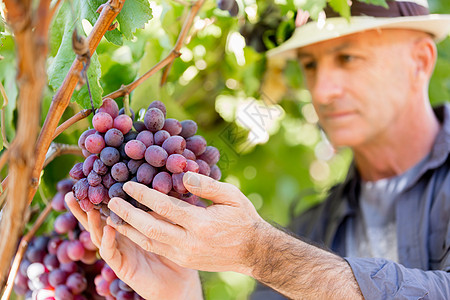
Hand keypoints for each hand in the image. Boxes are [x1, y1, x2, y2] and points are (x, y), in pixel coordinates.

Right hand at [65, 192, 202, 299]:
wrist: (180, 282)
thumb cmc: (177, 250)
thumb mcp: (169, 223)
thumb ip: (161, 207)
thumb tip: (165, 181)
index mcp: (128, 226)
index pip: (111, 209)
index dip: (100, 196)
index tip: (92, 179)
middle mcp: (120, 238)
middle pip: (96, 221)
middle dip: (83, 208)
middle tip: (72, 193)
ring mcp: (119, 252)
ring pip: (99, 235)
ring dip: (92, 221)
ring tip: (88, 206)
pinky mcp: (122, 267)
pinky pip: (111, 253)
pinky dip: (108, 240)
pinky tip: (109, 228)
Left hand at [106, 171, 266, 275]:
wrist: (254, 252)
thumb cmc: (244, 219)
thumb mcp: (232, 197)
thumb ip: (207, 186)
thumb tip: (183, 174)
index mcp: (202, 224)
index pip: (165, 207)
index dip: (144, 195)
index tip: (128, 184)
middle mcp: (190, 243)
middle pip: (150, 228)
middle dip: (128, 214)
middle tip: (111, 201)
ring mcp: (185, 255)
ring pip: (149, 242)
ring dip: (128, 229)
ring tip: (112, 216)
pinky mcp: (184, 260)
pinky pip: (157, 248)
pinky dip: (141, 238)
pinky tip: (131, 229)